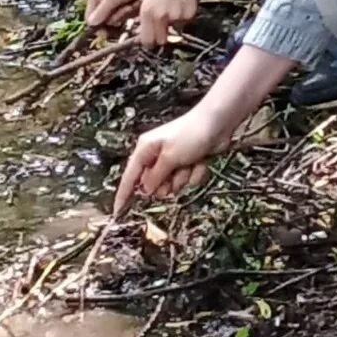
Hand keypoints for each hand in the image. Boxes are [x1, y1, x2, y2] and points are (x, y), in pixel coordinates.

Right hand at [85, 0, 164, 29]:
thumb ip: (102, 11)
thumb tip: (90, 25)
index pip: (90, 20)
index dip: (99, 27)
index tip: (111, 30)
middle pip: (106, 21)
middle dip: (119, 16)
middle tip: (128, 6)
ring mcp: (115, 0)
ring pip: (118, 18)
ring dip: (128, 12)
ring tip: (135, 1)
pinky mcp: (126, 1)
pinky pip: (127, 13)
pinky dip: (133, 9)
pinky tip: (139, 1)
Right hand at [113, 106, 228, 214]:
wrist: (218, 123)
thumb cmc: (190, 134)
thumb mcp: (169, 157)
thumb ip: (155, 177)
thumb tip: (146, 191)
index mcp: (145, 149)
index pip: (130, 177)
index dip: (123, 195)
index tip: (118, 213)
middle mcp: (156, 155)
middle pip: (154, 184)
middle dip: (166, 184)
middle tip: (174, 174)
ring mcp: (173, 159)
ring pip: (173, 184)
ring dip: (183, 177)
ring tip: (190, 162)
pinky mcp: (188, 162)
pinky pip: (188, 179)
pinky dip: (195, 173)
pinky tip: (201, 161)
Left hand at [136, 0, 198, 47]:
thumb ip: (146, 17)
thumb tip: (144, 32)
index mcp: (147, 12)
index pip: (147, 40)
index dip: (149, 42)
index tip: (150, 40)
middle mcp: (160, 17)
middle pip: (161, 41)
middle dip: (161, 37)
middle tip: (162, 28)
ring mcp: (175, 17)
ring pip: (173, 31)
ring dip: (172, 25)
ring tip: (172, 9)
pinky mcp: (188, 15)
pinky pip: (184, 23)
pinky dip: (183, 17)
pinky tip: (181, 5)